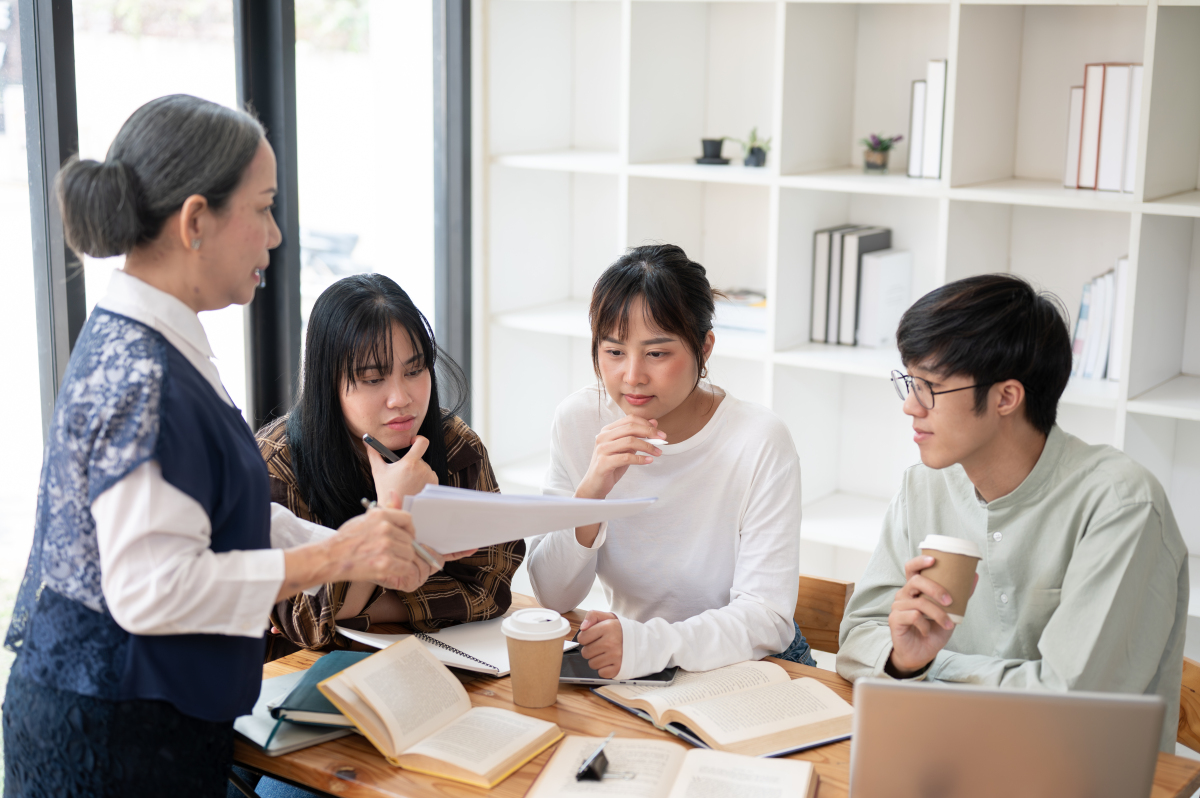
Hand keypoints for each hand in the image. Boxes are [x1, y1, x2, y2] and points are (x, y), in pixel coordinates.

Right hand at [327, 505, 439, 591]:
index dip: (409, 529)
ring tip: (387, 561)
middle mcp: (385, 528)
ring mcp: (385, 546)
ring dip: (402, 560)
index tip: (407, 536)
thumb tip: (395, 494)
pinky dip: (401, 570)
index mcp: (380, 515)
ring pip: (409, 554)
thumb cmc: (345, 540)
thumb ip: (383, 510)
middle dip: (403, 547)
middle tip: (391, 553)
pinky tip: (390, 569)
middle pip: (409, 539)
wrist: (330, 558)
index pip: (407, 519)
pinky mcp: (385, 563)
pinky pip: (405, 567)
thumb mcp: (364, 519)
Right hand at [368, 435, 437, 502]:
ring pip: (425, 468)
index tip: (412, 442)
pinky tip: (414, 487)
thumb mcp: (378, 471)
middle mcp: (422, 469)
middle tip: (402, 473)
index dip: (418, 439)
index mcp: (410, 463)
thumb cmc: (387, 490)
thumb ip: (373, 453)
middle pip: (419, 458)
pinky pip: (430, 476)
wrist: (396, 508)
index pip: (422, 442)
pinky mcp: (434, 485)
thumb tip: (367, 441)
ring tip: (408, 483)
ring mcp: (430, 477)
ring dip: (418, 472)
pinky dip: (424, 479)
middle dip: (412, 463)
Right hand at [575, 415, 666, 500]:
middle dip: (650, 433)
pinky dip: (640, 459)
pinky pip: (626, 458)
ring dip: (648, 447)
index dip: (647, 424)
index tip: (660, 432)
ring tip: (658, 452)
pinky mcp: (603, 462)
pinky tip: (649, 461)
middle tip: (662, 439)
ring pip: (630, 441)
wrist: (595, 484)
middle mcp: (603, 437)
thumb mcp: (626, 449)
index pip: (630, 419)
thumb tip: (654, 422)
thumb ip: (637, 436)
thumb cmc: (611, 465)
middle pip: (631, 428)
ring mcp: (602, 449)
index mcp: (607, 430)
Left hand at [577, 610, 622, 678]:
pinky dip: (604, 669)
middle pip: (585, 653)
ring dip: (597, 660)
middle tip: (601, 646)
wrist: (643, 641)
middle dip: (591, 649)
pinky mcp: (619, 668)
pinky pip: (601, 673)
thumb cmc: (622, 630)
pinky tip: (611, 661)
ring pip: (592, 664)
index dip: (586, 638)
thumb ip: (593, 616)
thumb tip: (583, 627)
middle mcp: (611, 642)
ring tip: (606, 653)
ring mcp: (616, 656)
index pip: (582, 638)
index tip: (593, 637)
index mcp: (608, 627)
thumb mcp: (609, 617)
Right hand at [887, 555, 978, 675]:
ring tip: (947, 624)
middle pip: (916, 581)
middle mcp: (904, 595)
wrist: (921, 654)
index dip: (920, 561)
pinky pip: (914, 616)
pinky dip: (925, 625)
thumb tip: (974, 576)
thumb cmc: (933, 630)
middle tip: (950, 601)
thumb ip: (960, 595)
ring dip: (938, 614)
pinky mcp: (895, 619)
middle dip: (935, 589)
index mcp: (915, 589)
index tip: (933, 560)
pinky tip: (928, 632)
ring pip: (919, 602)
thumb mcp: (951, 612)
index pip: (912, 569)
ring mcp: (898, 606)